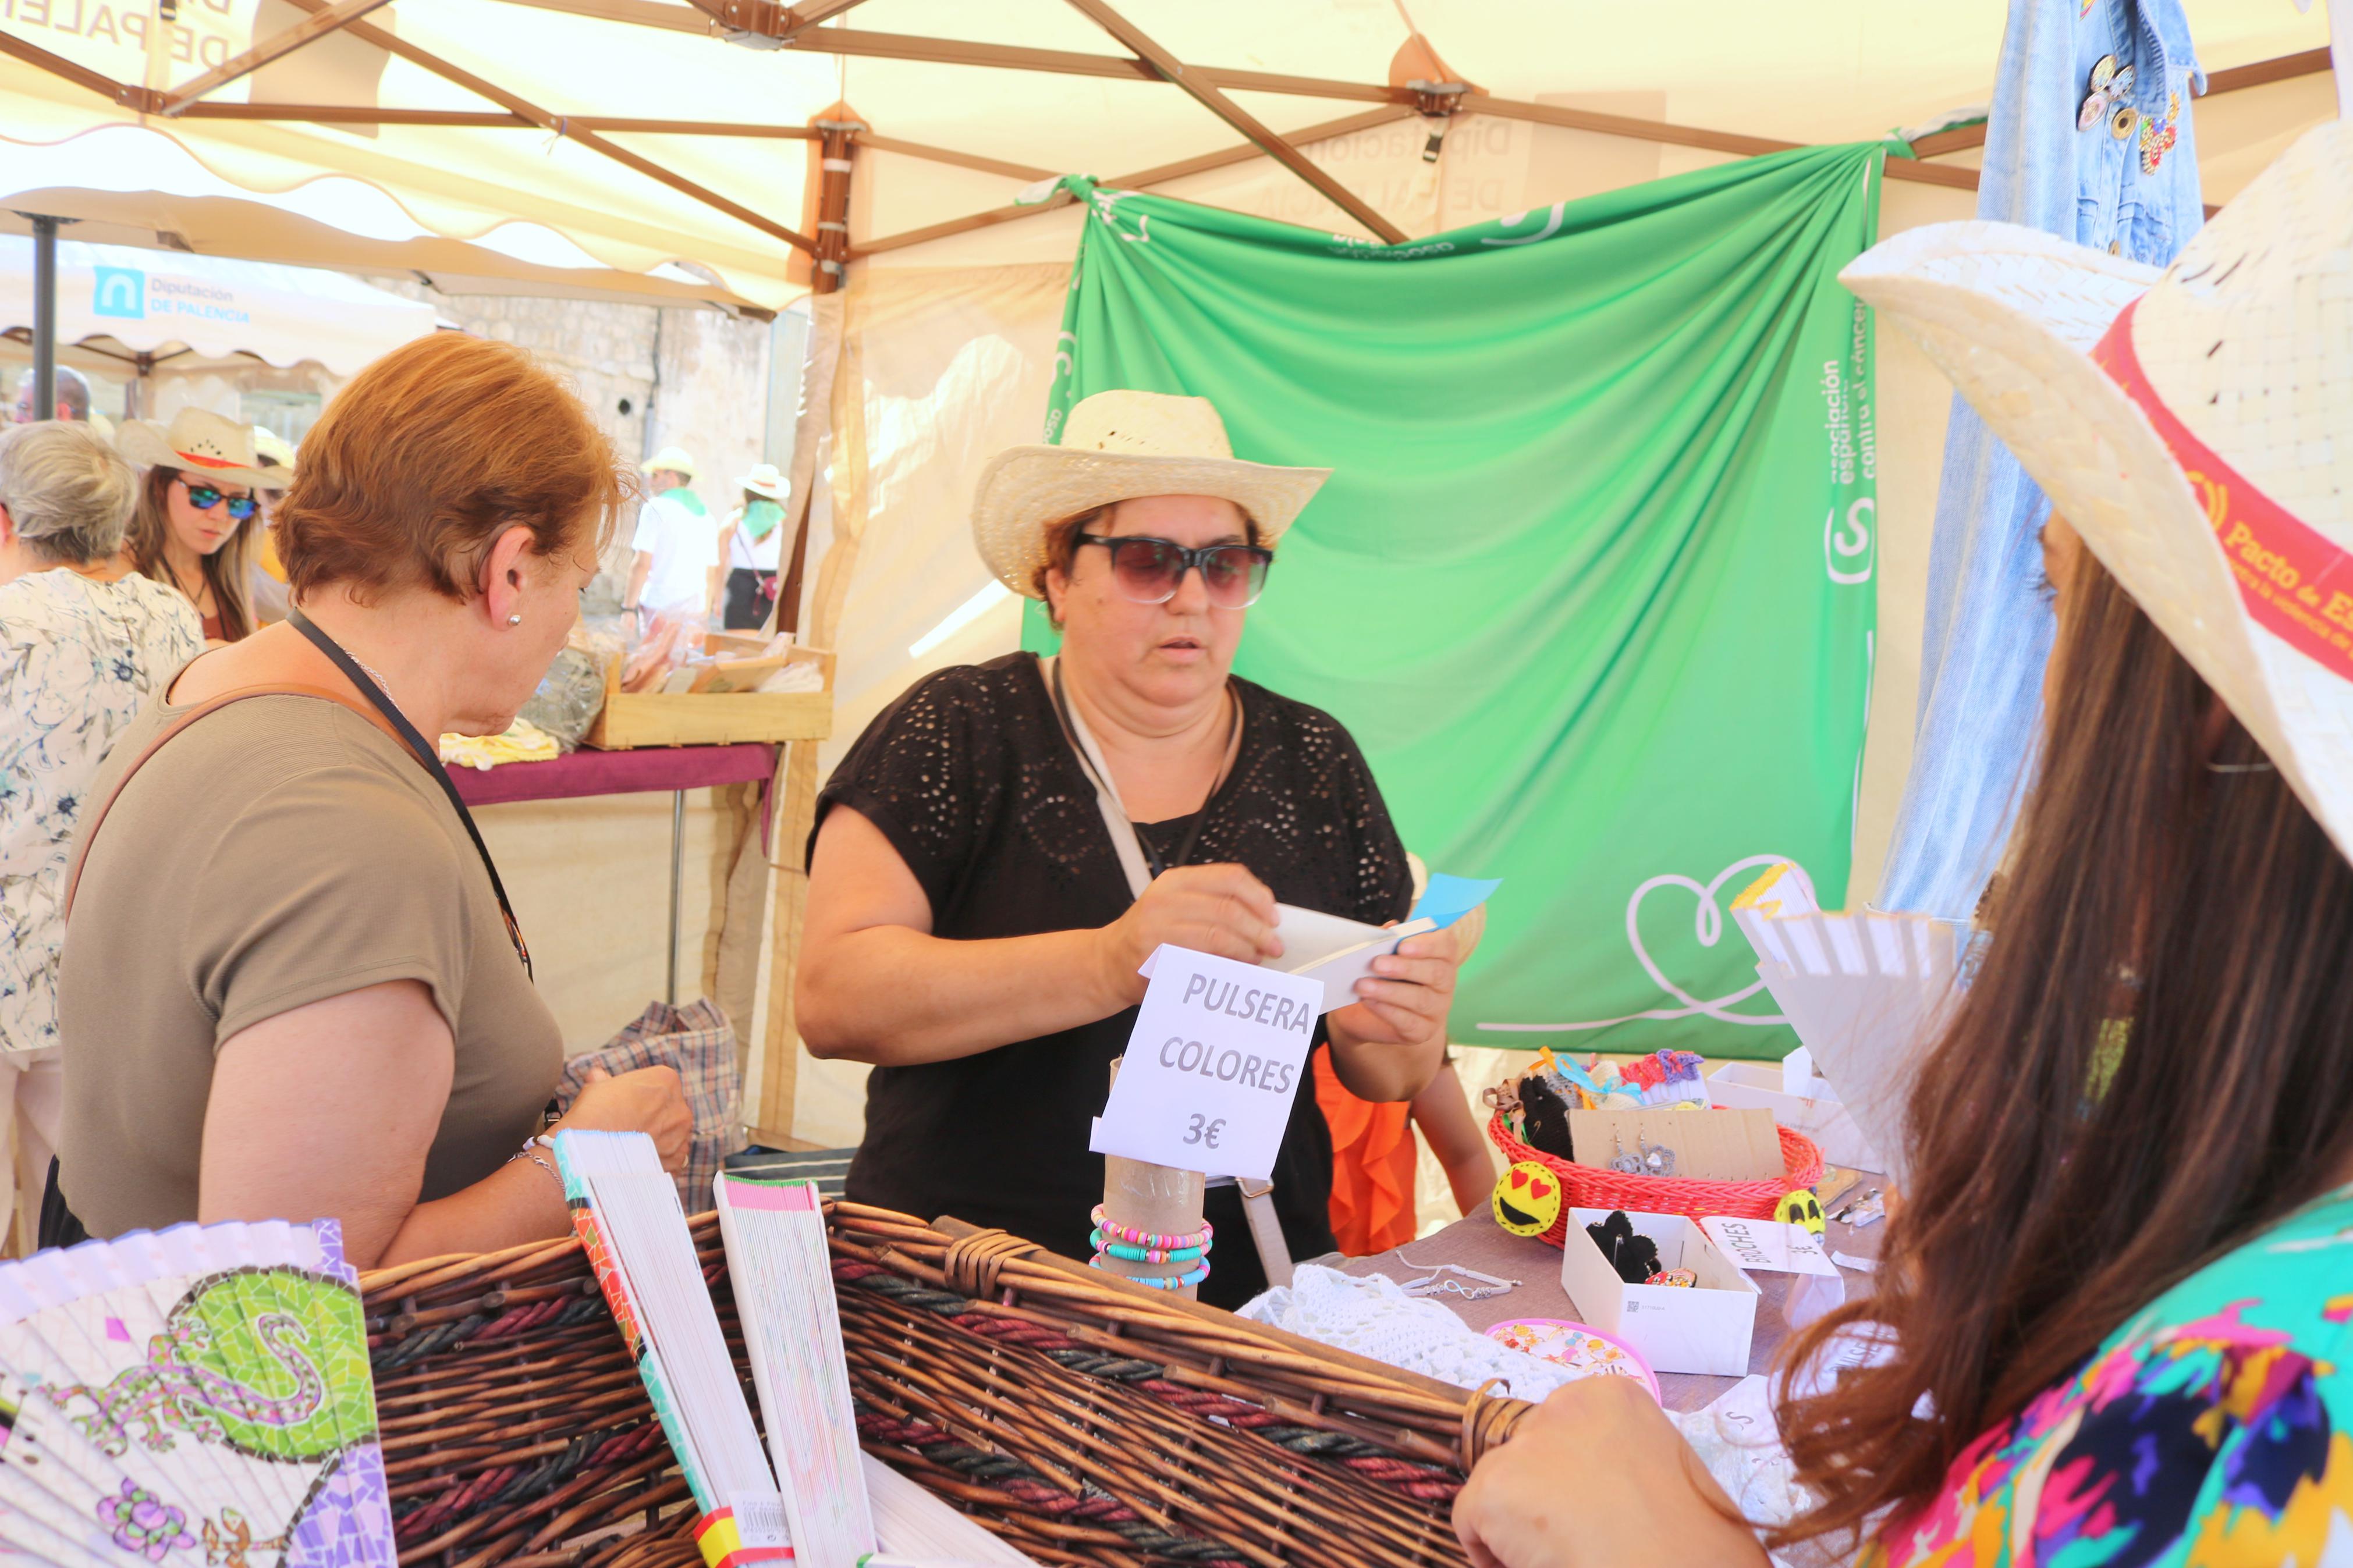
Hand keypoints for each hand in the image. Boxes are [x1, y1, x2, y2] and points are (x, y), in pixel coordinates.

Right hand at [557, 1064, 692, 1173]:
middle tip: (628, 1128)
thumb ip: (605, 1080)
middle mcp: (681, 1107)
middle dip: (651, 1118)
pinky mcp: (677, 1161)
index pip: (658, 1085)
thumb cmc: (593, 1115)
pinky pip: (671, 1159)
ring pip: (672, 1136)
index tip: (625, 1105)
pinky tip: (638, 1162)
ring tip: (631, 1148)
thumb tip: (599, 1077)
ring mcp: (681, 1136)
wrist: (590, 1154)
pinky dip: (658, 1161)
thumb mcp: (596, 1086)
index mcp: (666, 1080)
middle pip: (668, 1111)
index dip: (639, 1096)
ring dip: (656, 1140)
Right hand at [1097, 862, 1280, 1003]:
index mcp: (1176, 881)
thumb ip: (1213, 903)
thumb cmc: (1148, 936)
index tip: (1273, 915)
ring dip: (1246, 950)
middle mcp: (1165, 900)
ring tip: (1255, 957)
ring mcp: (1158, 928)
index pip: (1230, 878)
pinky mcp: (1157, 957)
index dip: (1259, 897)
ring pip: (1219, 936)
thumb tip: (1262, 916)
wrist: (1108, 963)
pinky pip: (1202, 962)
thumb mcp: (1176, 905)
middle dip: (1259, 930)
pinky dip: (1225, 968)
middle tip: (1272, 944)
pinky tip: (1233, 970)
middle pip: (1228, 909)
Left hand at [1329, 907, 1480, 1049]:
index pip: (1447, 945)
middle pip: (1436, 973)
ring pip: (1420, 999)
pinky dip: (1386, 1010)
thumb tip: (1389, 929)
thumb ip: (1389, 941)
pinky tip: (1368, 1002)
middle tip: (1377, 964)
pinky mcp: (1424, 1031)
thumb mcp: (1383, 955)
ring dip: (1389, 991)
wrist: (1368, 1014)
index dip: (1428, 944)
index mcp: (1441, 957)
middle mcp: (1445, 983)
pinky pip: (1408, 1021)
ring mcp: (1437, 1009)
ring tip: (1363, 985)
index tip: (1403, 945)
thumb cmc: (1383, 977)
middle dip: (1405, 968)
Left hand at [1454, 1377, 1766, 1567]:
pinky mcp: (1496, 1487)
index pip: (1563, 1435)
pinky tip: (1538, 1567)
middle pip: (1528, 1458)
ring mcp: (1527, 1444)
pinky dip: (1490, 1555)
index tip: (1589, 1519)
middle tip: (1575, 1544)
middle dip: (1542, 1500)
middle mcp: (1565, 1405)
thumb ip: (1619, 1467)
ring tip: (1562, 1556)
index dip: (1568, 1484)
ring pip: (1500, 1490)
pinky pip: (1469, 1523)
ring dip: (1518, 1528)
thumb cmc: (1696, 1547)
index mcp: (1615, 1398)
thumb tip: (1587, 1494)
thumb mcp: (1666, 1480)